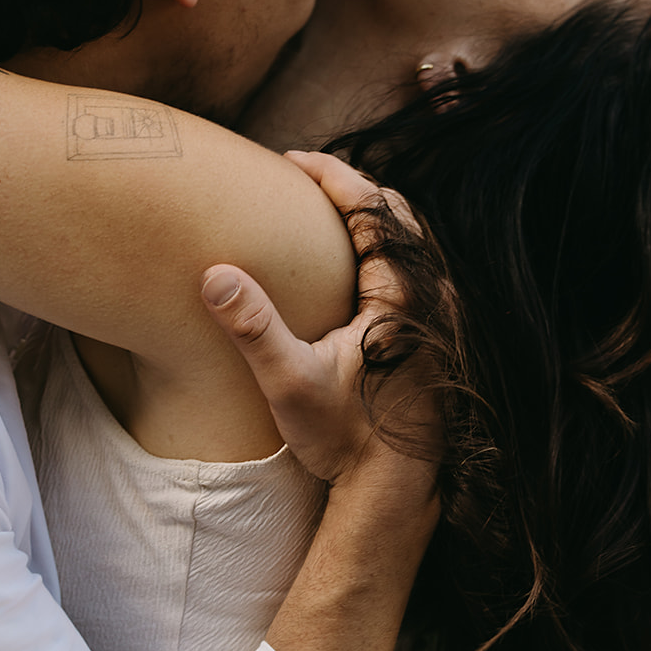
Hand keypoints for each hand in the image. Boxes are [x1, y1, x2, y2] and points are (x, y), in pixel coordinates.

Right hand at [201, 151, 438, 497]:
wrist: (395, 490)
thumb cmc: (349, 440)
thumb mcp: (291, 383)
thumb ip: (253, 327)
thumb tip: (216, 274)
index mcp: (403, 296)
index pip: (375, 209)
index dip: (333, 176)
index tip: (293, 160)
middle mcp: (429, 299)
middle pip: (399, 216)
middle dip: (352, 189)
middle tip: (305, 178)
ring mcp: (435, 319)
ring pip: (409, 244)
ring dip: (369, 219)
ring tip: (321, 214)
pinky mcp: (430, 339)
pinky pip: (410, 271)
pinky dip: (380, 250)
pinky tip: (346, 268)